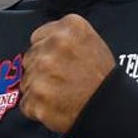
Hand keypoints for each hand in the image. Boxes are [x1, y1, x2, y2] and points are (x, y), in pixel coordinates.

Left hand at [20, 14, 114, 133]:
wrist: (111, 109)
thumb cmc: (102, 79)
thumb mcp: (91, 41)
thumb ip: (63, 36)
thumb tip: (40, 42)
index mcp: (69, 28)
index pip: (37, 38)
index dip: (47, 52)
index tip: (58, 61)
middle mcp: (54, 45)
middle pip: (30, 58)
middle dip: (41, 70)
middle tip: (64, 79)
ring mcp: (43, 71)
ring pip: (27, 81)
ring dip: (39, 89)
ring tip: (63, 93)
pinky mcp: (37, 96)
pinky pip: (27, 103)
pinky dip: (38, 108)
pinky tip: (57, 105)